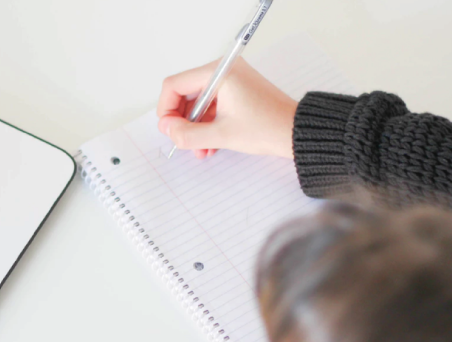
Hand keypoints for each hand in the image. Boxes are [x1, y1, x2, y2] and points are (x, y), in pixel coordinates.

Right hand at [157, 58, 297, 158]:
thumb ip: (187, 133)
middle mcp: (224, 71)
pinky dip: (207, 124)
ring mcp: (231, 80)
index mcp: (219, 73)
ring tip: (200, 148)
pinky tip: (210, 144)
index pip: (174, 85)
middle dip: (182, 121)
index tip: (169, 129)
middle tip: (183, 140)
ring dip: (195, 127)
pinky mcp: (237, 91)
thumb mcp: (221, 135)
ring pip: (197, 103)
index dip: (166, 109)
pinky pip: (211, 105)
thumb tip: (167, 128)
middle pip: (185, 93)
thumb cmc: (268, 128)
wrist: (297, 132)